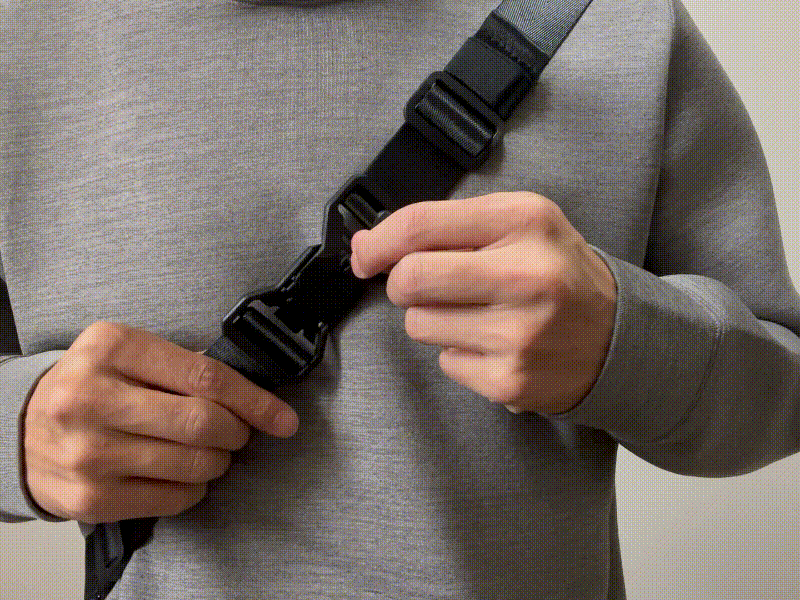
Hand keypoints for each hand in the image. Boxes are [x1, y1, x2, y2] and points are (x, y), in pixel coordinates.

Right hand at [23, 321, 297, 522]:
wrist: (19, 428)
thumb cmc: (89, 384)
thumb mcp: (125, 352)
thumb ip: (180, 365)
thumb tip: (249, 393)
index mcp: (110, 347)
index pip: (206, 376)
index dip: (255, 400)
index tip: (283, 418)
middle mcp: (93, 397)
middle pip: (203, 423)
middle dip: (236, 432)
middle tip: (236, 432)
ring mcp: (89, 452)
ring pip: (193, 464)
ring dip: (217, 462)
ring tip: (208, 452)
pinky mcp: (89, 497)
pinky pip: (173, 498)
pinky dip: (194, 488)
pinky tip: (183, 474)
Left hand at [350, 191, 615, 414]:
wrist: (619, 337)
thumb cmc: (557, 273)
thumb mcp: (520, 225)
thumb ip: (450, 226)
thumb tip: (370, 247)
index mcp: (524, 222)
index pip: (421, 225)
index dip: (378, 241)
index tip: (366, 254)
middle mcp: (525, 275)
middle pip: (409, 279)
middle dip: (403, 283)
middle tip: (428, 285)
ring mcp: (518, 333)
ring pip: (418, 324)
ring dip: (434, 319)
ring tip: (479, 313)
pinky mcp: (510, 379)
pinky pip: (445, 361)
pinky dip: (459, 352)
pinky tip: (495, 344)